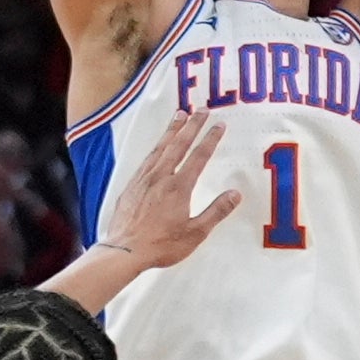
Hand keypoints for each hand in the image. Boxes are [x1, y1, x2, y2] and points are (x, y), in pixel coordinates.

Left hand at [87, 106, 243, 267]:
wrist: (123, 250)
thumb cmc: (160, 245)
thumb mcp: (195, 233)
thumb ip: (216, 212)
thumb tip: (235, 194)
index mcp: (178, 187)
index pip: (198, 157)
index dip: (210, 139)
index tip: (219, 124)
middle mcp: (160, 177)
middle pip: (179, 145)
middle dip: (192, 125)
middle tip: (201, 110)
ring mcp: (143, 179)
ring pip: (160, 148)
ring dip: (171, 130)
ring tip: (179, 115)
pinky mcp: (131, 185)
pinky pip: (146, 159)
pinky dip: (155, 147)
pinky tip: (158, 145)